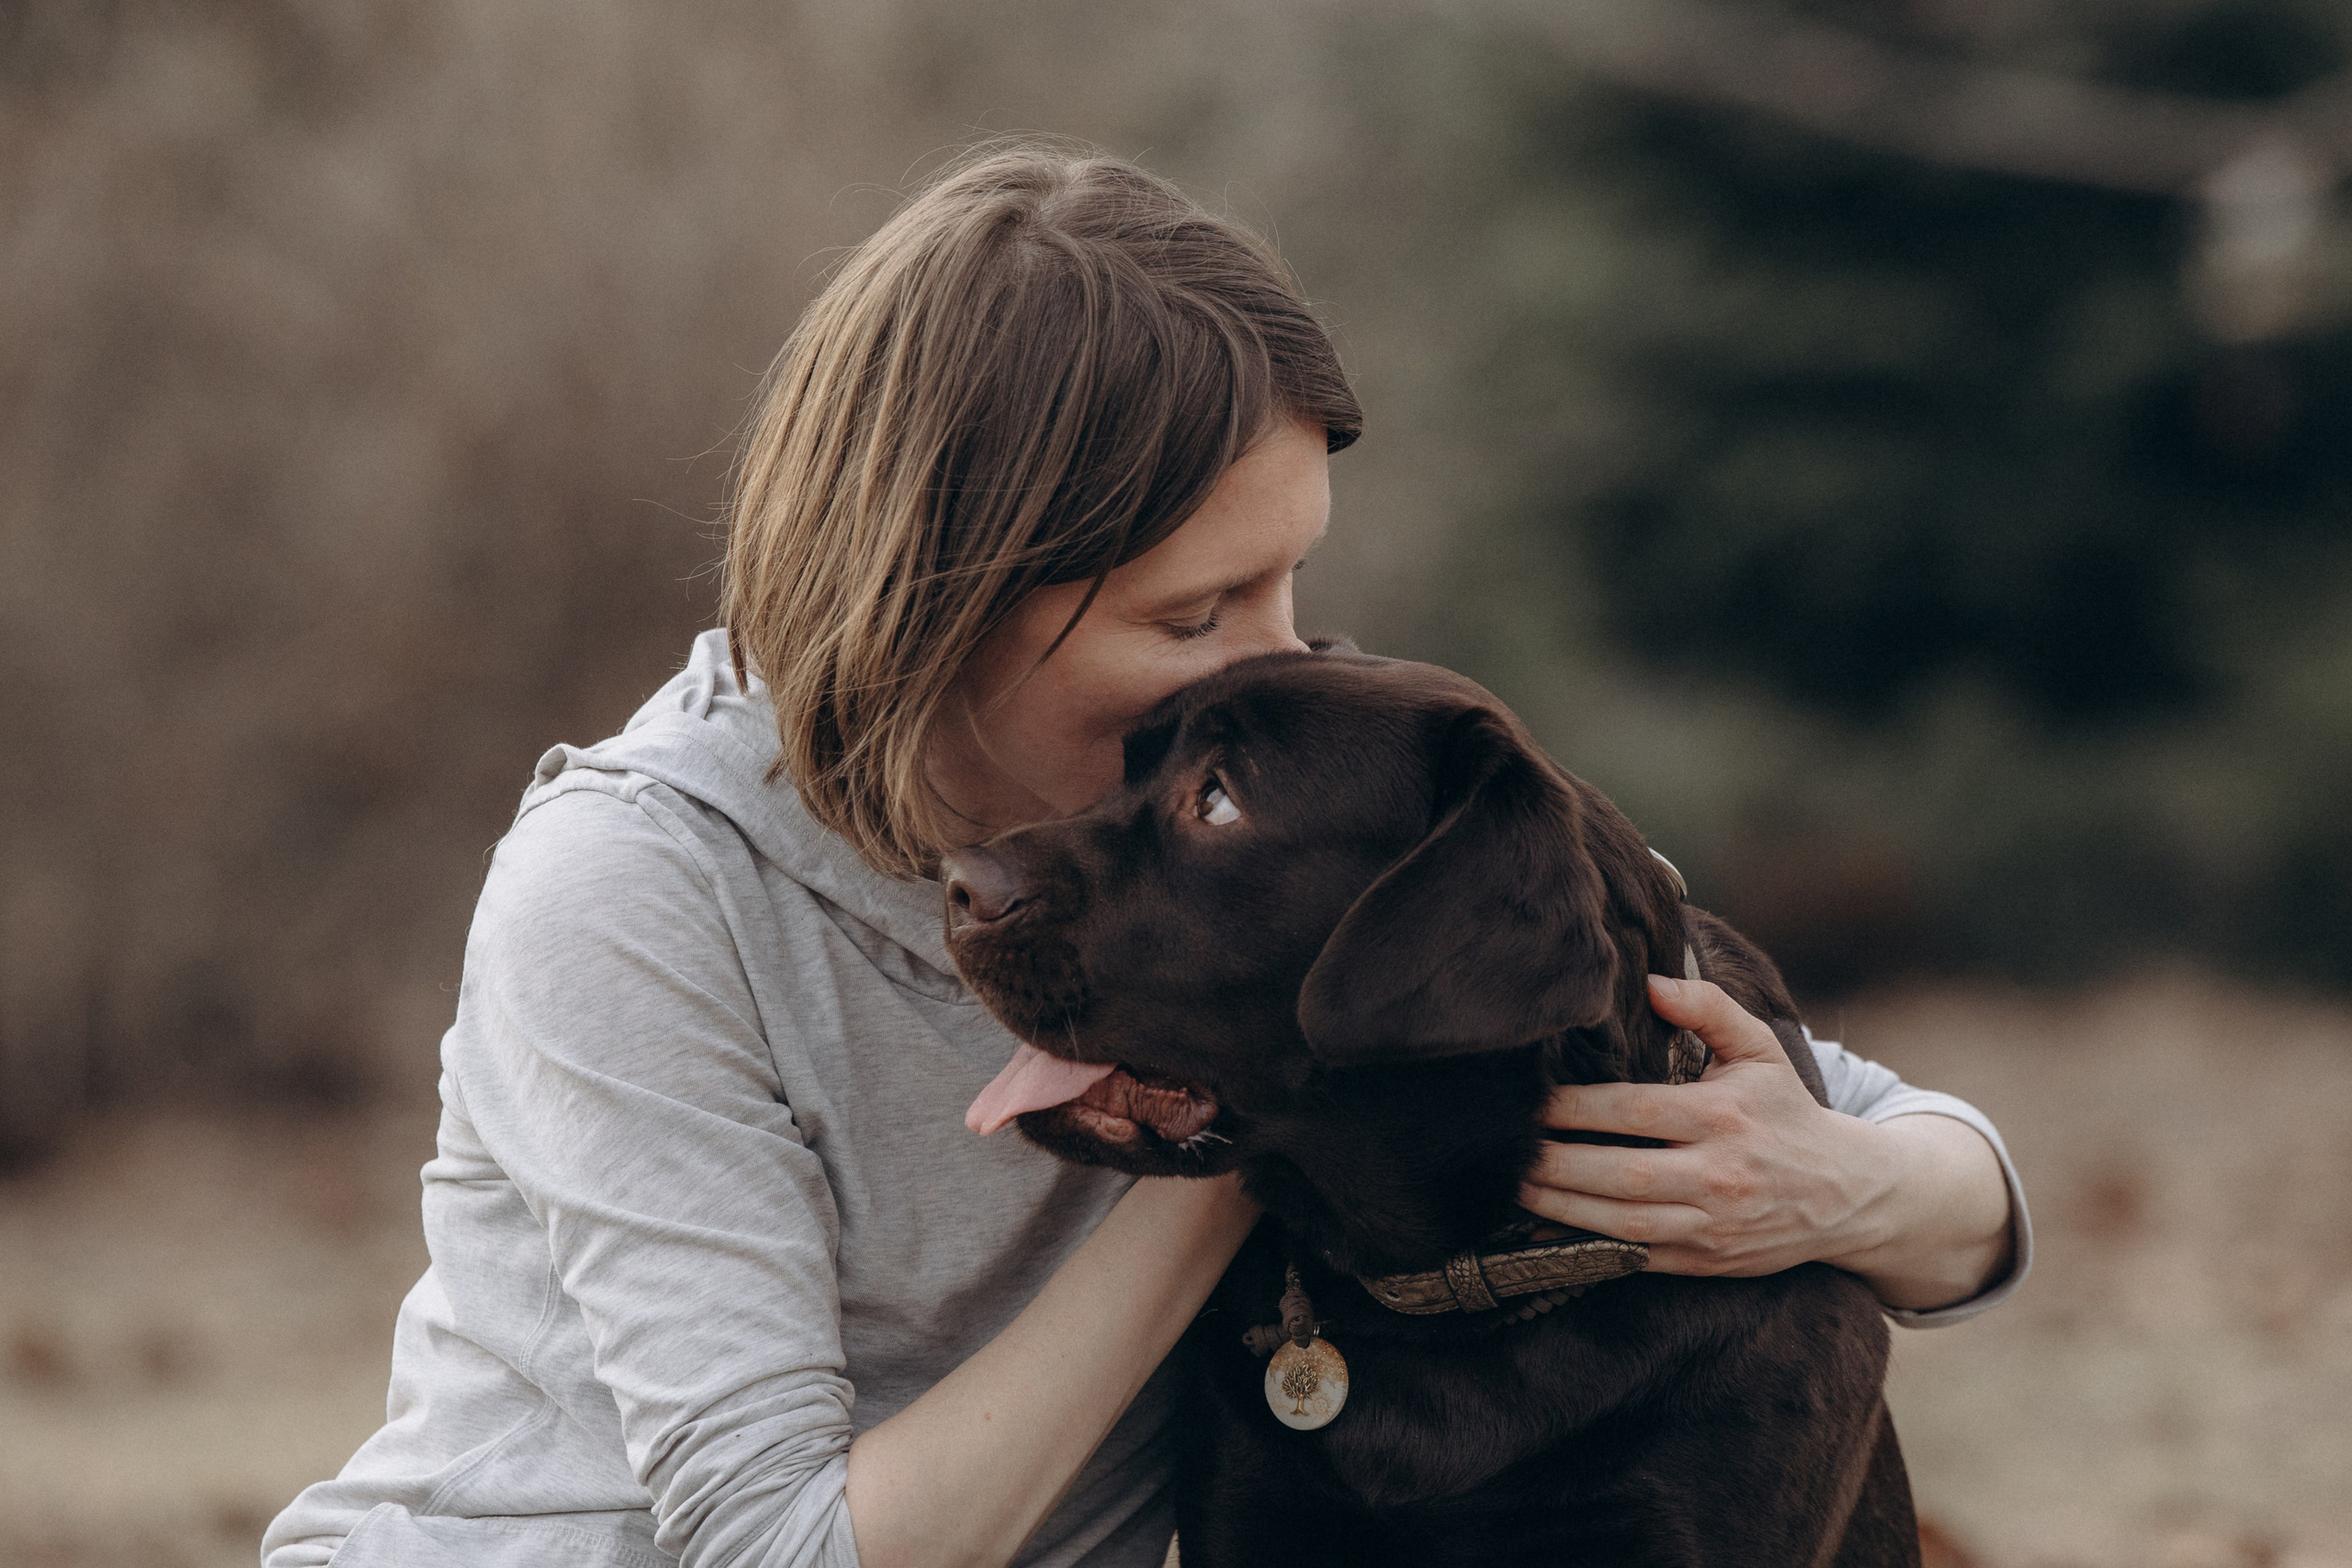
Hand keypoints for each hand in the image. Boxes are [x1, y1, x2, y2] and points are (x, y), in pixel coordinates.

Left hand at [1517, 976, 2012, 1307]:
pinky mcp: (1708, 1262)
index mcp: (1725, 1116)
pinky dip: (1590, 1247)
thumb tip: (1651, 982)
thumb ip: (1707, 1008)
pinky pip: (1638, 1258)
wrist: (1848, 1193)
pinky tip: (1547, 1230)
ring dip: (1560, 1209)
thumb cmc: (1788, 1111)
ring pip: (1623, 1224)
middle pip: (1620, 1174)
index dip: (1576, 1108)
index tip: (1532, 1103)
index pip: (1635, 1111)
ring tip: (1515, 1188)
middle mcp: (1719, 1174)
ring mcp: (1713, 1225)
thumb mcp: (1760, 1048)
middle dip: (1555, 1165)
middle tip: (1506, 1152)